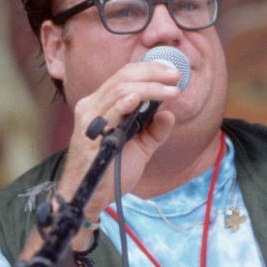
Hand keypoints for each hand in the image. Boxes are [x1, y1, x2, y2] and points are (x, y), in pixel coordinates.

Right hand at [56, 59, 180, 230]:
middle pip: (123, 77)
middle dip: (153, 73)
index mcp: (101, 105)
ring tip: (172, 90)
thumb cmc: (112, 172)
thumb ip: (154, 131)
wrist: (91, 197)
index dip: (149, 69)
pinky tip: (140, 98)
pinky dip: (124, 103)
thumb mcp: (140, 148)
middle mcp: (92, 106)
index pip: (124, 76)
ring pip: (121, 90)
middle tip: (176, 76)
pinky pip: (108, 112)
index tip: (173, 72)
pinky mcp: (91, 134)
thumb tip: (169, 114)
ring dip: (150, 87)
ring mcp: (90, 118)